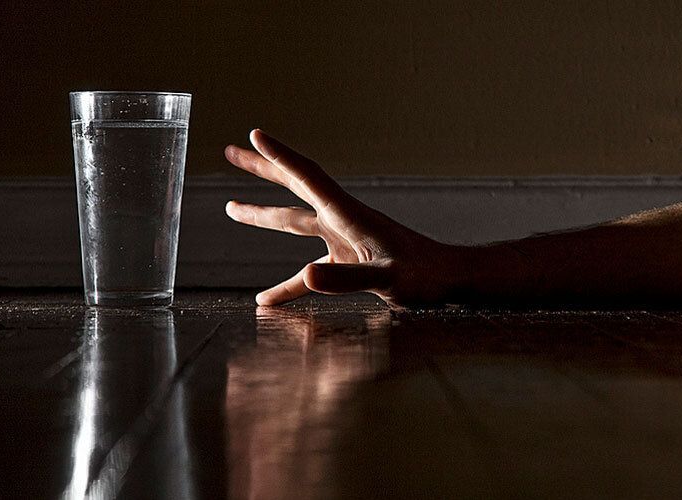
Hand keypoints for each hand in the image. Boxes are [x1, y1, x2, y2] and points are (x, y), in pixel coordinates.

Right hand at [225, 130, 458, 306]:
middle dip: (263, 169)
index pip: (308, 177)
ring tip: (232, 208)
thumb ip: (348, 278)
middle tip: (231, 151)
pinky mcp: (349, 261)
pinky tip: (267, 300)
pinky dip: (287, 285)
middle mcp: (342, 220)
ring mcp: (344, 239)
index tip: (253, 135)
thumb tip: (306, 275)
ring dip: (264, 214)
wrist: (450, 280)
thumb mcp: (389, 280)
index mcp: (349, 215)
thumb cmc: (427, 277)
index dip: (279, 156)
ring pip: (295, 221)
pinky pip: (308, 272)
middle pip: (295, 186)